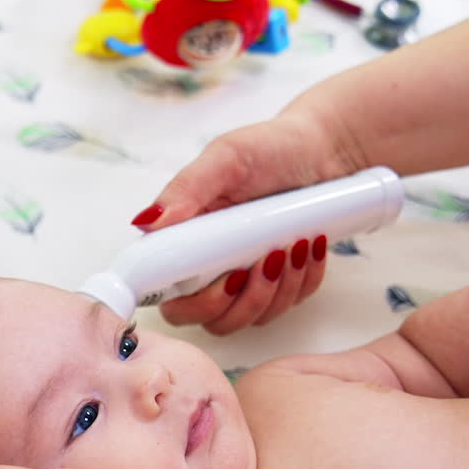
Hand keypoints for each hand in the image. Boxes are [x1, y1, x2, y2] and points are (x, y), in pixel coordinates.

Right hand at [132, 102, 365, 334]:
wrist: (323, 148)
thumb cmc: (269, 147)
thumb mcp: (226, 157)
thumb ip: (185, 188)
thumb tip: (145, 223)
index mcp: (185, 241)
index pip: (171, 301)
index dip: (195, 305)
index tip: (228, 277)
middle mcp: (209, 267)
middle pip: (213, 320)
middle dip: (246, 301)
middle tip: (267, 259)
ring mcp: (245, 278)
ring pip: (252, 318)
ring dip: (279, 290)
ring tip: (295, 244)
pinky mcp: (279, 282)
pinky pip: (289, 305)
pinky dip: (304, 282)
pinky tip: (311, 247)